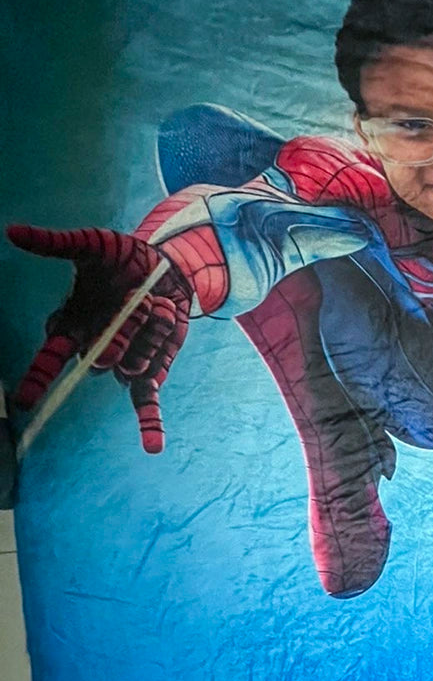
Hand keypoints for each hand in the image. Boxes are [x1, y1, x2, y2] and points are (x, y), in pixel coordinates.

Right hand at [7, 225, 191, 453]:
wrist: (168, 267)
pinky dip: (150, 423)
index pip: (49, 358)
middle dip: (124, 330)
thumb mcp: (93, 243)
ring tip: (155, 306)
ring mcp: (122, 363)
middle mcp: (94, 349)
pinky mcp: (150, 370)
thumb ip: (57, 244)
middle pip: (103, 358)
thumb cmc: (124, 256)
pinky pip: (147, 401)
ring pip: (133, 365)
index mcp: (71, 325)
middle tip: (136, 299)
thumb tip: (12, 232)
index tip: (24, 402)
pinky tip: (153, 448)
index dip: (36, 379)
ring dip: (151, 332)